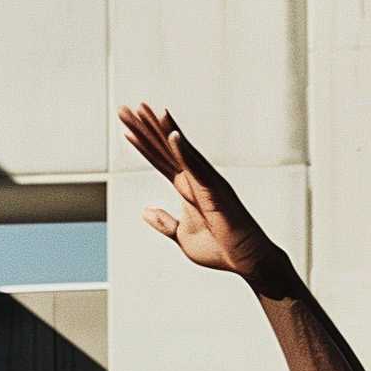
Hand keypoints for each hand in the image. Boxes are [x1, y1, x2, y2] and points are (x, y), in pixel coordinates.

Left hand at [118, 104, 290, 289]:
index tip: (125, 127)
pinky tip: (171, 134)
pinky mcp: (215, 190)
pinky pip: (196, 167)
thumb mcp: (182, 236)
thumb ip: (165, 223)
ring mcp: (206, 181)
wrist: (247, 260)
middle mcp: (195, 179)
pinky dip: (183, 150)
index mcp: (187, 188)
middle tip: (123, 109)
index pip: (160, 160)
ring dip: (160, 130)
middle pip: (164, 148)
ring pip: (179, 150)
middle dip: (144, 128)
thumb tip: (145, 211)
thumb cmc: (221, 248)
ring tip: (143, 110)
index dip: (142, 144)